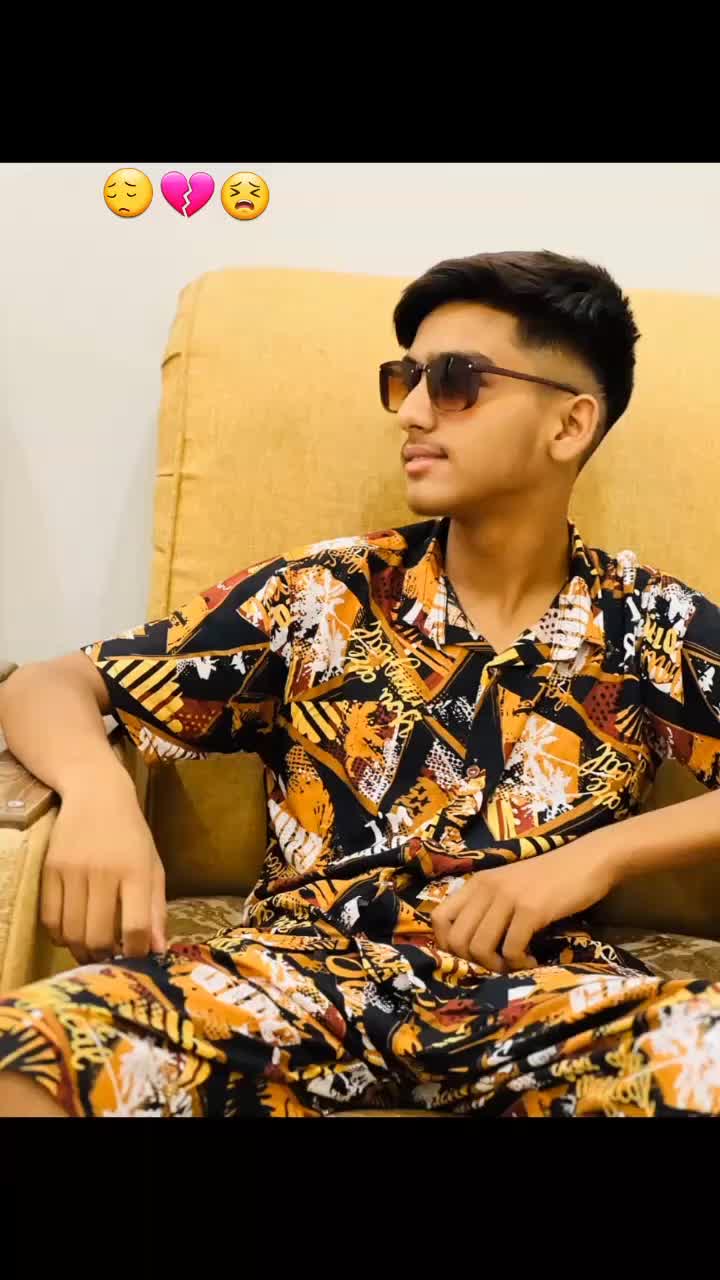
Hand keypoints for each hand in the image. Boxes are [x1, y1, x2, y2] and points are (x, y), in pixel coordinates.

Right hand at [40, 772, 166, 964]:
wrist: (96, 794)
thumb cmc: (130, 834)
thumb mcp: (152, 866)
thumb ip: (156, 909)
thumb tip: (158, 949)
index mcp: (136, 871)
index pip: (135, 926)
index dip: (135, 952)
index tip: (135, 957)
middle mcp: (104, 871)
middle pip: (98, 935)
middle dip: (104, 957)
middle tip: (108, 959)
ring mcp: (74, 870)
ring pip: (72, 931)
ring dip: (81, 950)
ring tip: (90, 951)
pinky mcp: (50, 869)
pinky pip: (50, 918)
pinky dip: (59, 935)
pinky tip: (70, 934)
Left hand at [431, 838, 618, 973]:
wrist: (588, 861)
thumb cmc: (550, 879)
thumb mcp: (509, 888)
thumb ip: (488, 907)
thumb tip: (469, 947)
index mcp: (477, 883)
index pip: (438, 918)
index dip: (448, 944)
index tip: (472, 955)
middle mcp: (486, 887)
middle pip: (457, 940)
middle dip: (475, 962)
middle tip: (498, 963)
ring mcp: (507, 897)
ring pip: (479, 948)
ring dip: (498, 966)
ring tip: (517, 962)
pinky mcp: (531, 909)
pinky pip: (511, 949)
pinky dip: (520, 963)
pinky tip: (533, 959)